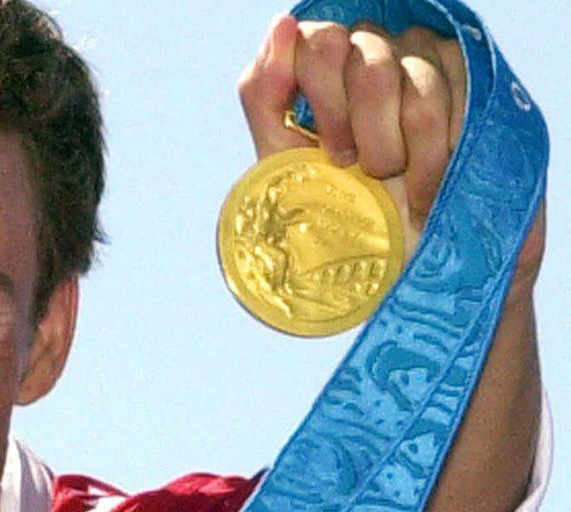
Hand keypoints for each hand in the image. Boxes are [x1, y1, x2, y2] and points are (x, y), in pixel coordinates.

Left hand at [237, 15, 544, 296]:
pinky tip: (428, 188)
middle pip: (361, 57)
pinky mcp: (468, 80)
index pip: (317, 40)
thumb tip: (284, 23)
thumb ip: (264, 94)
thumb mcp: (282, 162)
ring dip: (397, 151)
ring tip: (397, 188)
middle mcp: (369, 52)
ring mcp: (421, 60)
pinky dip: (434, 158)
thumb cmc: (337, 214)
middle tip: (364, 172)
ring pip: (407, 82)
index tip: (331, 152)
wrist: (405, 265)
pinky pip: (448, 103)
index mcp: (320, 67)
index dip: (323, 96)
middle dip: (360, 128)